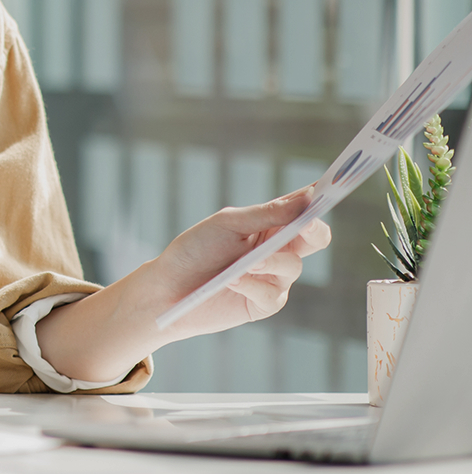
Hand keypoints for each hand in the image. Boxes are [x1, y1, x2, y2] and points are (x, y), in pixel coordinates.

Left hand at [134, 186, 332, 339]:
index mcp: (270, 225)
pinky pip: (273, 294)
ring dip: (270, 262)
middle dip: (313, 230)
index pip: (304, 210)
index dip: (319, 199)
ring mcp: (274, 278)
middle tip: (305, 224)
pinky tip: (233, 282)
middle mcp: (277, 250)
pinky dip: (252, 285)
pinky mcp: (264, 304)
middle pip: (315, 238)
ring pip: (293, 266)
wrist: (167, 288)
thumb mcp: (227, 224)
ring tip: (245, 264)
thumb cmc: (194, 250)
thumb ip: (267, 214)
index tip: (327, 190)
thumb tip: (307, 198)